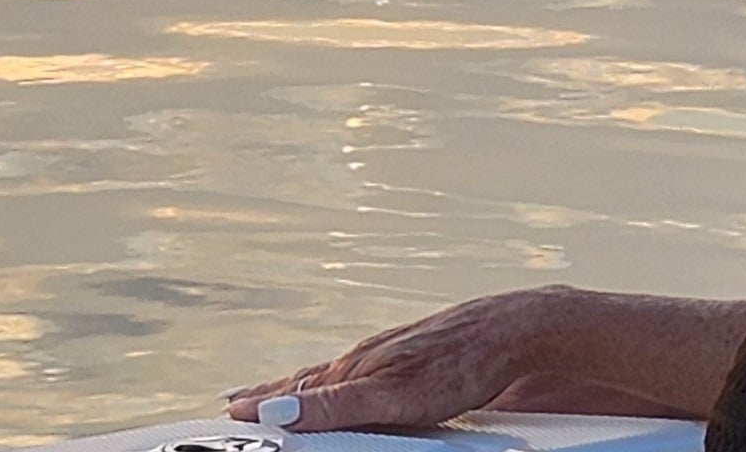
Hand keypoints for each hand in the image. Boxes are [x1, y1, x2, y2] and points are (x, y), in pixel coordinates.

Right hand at [226, 287, 578, 430]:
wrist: (519, 332)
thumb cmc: (460, 362)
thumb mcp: (394, 395)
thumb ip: (335, 405)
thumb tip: (274, 412)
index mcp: (356, 367)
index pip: (295, 391)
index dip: (260, 404)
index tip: (226, 413)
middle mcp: (369, 358)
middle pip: (309, 381)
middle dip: (271, 396)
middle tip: (235, 404)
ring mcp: (393, 358)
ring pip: (338, 377)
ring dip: (303, 388)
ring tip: (277, 396)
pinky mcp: (418, 364)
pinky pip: (370, 377)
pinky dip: (344, 385)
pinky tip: (348, 386)